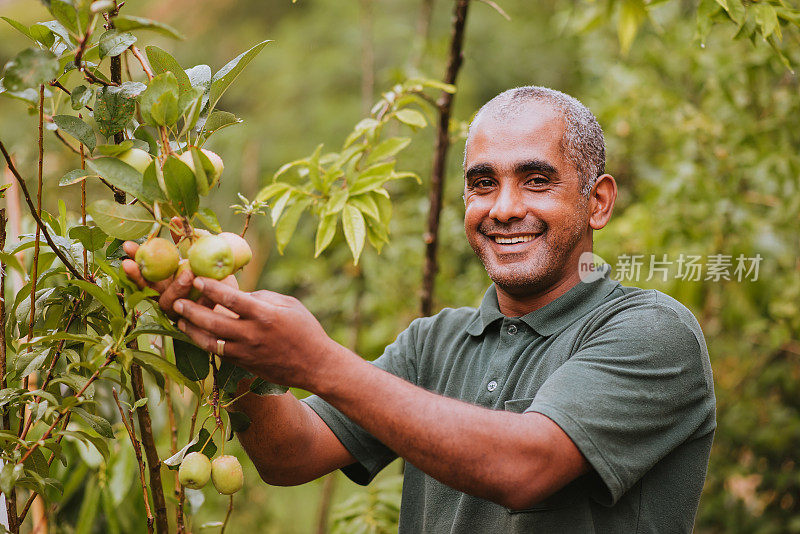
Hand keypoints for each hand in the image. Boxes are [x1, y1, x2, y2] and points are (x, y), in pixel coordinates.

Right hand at [121, 218, 237, 319]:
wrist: (236, 302)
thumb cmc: (214, 275)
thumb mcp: (202, 254)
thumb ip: (188, 240)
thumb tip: (176, 219)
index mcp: (163, 283)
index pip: (142, 272)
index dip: (134, 260)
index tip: (128, 245)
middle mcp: (166, 298)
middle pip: (147, 290)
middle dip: (141, 276)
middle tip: (141, 262)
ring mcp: (179, 313)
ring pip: (170, 303)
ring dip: (176, 287)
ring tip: (189, 273)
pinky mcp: (195, 323)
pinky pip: (196, 311)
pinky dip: (203, 298)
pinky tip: (211, 288)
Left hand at [172, 277, 339, 389]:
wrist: (315, 365)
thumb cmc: (306, 330)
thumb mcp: (289, 304)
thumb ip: (262, 297)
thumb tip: (238, 294)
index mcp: (265, 315)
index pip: (231, 299)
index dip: (211, 288)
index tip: (197, 279)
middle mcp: (252, 335)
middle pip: (213, 322)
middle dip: (191, 311)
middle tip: (176, 301)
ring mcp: (246, 352)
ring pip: (210, 342)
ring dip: (191, 330)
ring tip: (179, 320)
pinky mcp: (245, 365)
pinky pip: (218, 353)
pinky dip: (205, 343)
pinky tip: (196, 335)